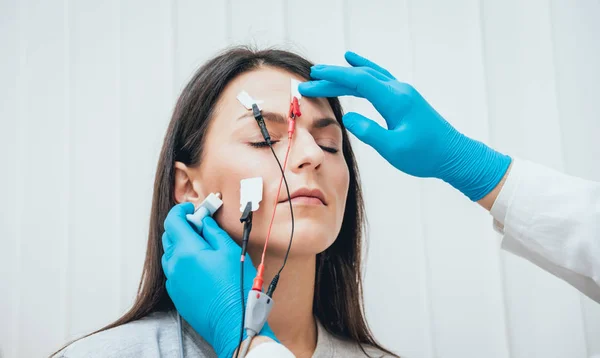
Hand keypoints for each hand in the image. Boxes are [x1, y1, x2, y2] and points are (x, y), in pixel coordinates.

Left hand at [161, 203, 276, 357]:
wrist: (233, 321)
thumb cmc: (236, 287)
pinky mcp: (177, 295)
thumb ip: (213, 232)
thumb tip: (204, 221)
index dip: (182, 210)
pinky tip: (202, 269)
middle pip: (170, 237)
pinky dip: (184, 264)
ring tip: (204, 250)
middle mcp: (174, 265)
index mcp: (186, 250)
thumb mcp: (230, 251)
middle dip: (183, 227)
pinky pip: (175, 272)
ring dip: (183, 246)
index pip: (172, 221)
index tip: (192, 209)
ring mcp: (173, 282)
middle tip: (202, 227)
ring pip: (171, 255)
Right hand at [299, 51, 510, 200]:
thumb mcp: (393, 148)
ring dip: (346, 75)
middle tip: (310, 81)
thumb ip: (368, 131)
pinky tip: (357, 66)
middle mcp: (399, 90)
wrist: (454, 155)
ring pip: (369, 77)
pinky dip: (363, 72)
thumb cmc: (426, 155)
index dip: (335, 76)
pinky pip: (379, 79)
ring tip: (325, 73)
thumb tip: (347, 116)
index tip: (314, 76)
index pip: (359, 80)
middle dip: (334, 77)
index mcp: (395, 100)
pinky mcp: (405, 99)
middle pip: (361, 76)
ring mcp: (403, 93)